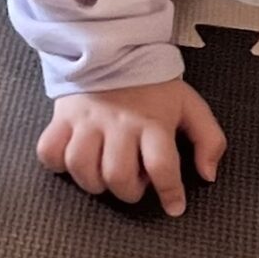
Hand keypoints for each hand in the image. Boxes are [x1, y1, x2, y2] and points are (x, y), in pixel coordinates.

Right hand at [38, 80, 226, 216]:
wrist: (115, 50)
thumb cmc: (154, 86)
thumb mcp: (190, 106)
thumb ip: (208, 140)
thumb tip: (207, 174)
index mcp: (153, 122)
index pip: (162, 166)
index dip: (170, 192)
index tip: (174, 207)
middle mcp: (118, 124)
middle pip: (117, 174)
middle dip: (128, 191)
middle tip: (134, 183)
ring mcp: (87, 121)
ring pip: (81, 166)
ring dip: (93, 182)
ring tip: (103, 175)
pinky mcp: (62, 118)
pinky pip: (49, 151)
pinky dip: (57, 164)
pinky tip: (72, 162)